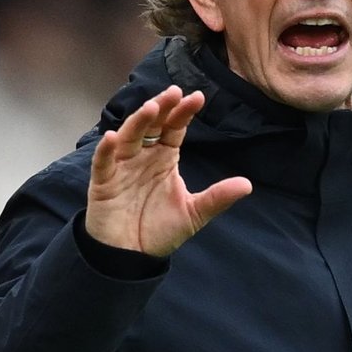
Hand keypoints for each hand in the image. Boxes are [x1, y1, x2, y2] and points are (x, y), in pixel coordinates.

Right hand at [86, 86, 252, 256]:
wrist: (132, 258)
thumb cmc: (159, 231)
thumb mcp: (194, 213)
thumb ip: (217, 197)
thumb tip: (248, 185)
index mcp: (164, 158)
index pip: (174, 128)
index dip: (183, 113)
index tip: (197, 97)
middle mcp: (142, 156)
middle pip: (151, 125)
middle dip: (162, 108)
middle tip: (174, 93)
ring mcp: (121, 167)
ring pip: (128, 136)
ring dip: (138, 121)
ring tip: (152, 107)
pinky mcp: (103, 182)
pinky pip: (103, 162)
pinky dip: (106, 149)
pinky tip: (113, 137)